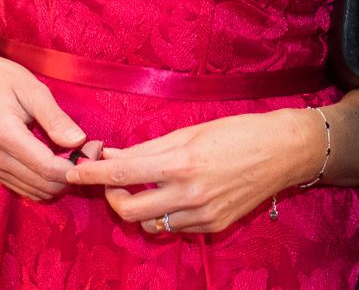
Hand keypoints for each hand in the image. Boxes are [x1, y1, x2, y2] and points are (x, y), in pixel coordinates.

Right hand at [0, 34, 89, 201]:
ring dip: (60, 179)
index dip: (78, 163)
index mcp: (5, 136)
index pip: (49, 169)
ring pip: (35, 192)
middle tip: (90, 148)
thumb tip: (80, 141)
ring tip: (76, 152)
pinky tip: (57, 158)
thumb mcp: (33, 89)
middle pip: (44, 186)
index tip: (96, 145)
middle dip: (72, 173)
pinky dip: (45, 180)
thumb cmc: (1, 78)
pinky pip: (24, 188)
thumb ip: (56, 119)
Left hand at [66, 107, 323, 233]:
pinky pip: (176, 227)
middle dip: (113, 198)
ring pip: (151, 224)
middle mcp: (190, 192)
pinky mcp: (213, 226)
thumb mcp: (192, 131)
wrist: (284, 152)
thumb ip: (151, 148)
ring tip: (144, 188)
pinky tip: (174, 196)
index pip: (124, 173)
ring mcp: (202, 214)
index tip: (74, 173)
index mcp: (183, 161)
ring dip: (139, 208)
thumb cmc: (239, 131)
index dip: (94, 174)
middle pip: (129, 210)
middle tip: (113, 183)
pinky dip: (166, 214)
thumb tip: (114, 155)